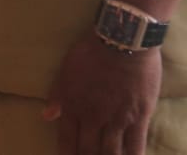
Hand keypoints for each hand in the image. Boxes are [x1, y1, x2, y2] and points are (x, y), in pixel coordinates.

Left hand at [42, 32, 161, 153]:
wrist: (121, 42)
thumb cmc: (91, 52)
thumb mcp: (66, 70)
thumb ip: (57, 96)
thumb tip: (47, 116)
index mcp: (73, 107)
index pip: (66, 140)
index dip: (66, 154)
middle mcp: (92, 118)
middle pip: (87, 150)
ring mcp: (116, 121)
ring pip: (110, 153)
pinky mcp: (139, 119)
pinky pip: (136, 147)